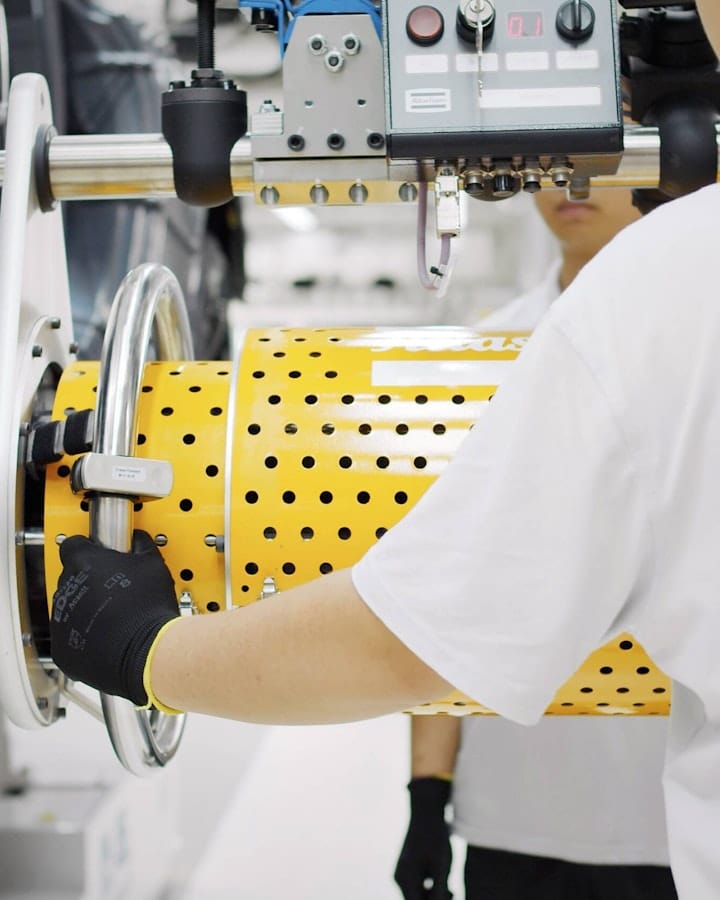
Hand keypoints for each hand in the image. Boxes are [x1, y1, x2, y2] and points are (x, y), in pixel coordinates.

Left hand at [51, 529, 179, 705]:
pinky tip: (107, 637)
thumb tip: (138, 539)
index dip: (87, 548)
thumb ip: (140, 546)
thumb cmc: (148, 609)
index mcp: (83, 562)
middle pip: (71, 578)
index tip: (99, 554)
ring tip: (114, 617)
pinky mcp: (62, 649)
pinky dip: (84, 637)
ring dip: (85, 610)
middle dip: (89, 582)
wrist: (147, 653)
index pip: (72, 545)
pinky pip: (69, 637)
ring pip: (69, 608)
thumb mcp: (152, 564)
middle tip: (113, 590)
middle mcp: (65, 589)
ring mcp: (60, 620)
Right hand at [394, 777, 452, 899]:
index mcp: (406, 879)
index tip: (450, 895)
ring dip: (434, 896)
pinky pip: (417, 886)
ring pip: (418, 895)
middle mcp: (400, 878)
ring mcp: (402, 873)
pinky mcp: (407, 869)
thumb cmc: (436, 837)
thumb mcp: (442, 866)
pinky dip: (430, 888)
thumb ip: (440, 891)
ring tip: (451, 889)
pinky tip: (443, 881)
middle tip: (453, 893)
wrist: (426, 812)